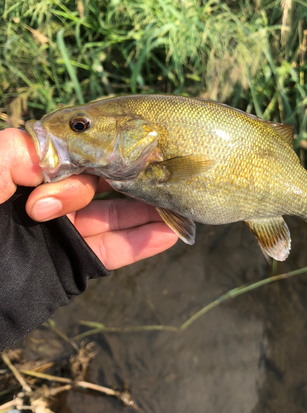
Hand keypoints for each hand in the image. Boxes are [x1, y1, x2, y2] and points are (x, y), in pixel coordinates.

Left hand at [0, 128, 177, 269]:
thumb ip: (17, 150)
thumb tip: (63, 151)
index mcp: (28, 175)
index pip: (77, 155)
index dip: (104, 151)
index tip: (132, 147)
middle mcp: (50, 202)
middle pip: (103, 183)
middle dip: (136, 175)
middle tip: (170, 168)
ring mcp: (65, 234)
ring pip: (115, 216)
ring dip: (149, 207)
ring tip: (183, 196)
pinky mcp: (74, 265)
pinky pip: (114, 251)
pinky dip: (142, 243)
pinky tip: (171, 231)